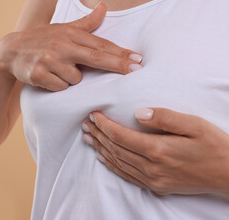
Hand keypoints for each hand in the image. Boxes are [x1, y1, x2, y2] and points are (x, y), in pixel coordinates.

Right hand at [0, 2, 142, 91]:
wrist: (11, 51)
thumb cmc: (42, 40)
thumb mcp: (63, 29)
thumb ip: (86, 23)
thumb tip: (103, 6)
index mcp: (70, 34)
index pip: (100, 44)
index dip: (120, 53)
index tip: (137, 60)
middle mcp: (61, 45)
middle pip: (96, 58)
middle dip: (117, 65)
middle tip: (135, 71)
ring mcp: (50, 60)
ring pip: (76, 78)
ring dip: (71, 78)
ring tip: (59, 70)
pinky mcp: (39, 74)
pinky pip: (60, 87)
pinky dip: (58, 85)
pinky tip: (49, 77)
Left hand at [81, 107, 228, 195]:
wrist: (228, 174)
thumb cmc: (213, 145)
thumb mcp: (194, 125)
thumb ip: (165, 117)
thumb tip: (138, 113)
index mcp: (158, 150)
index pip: (120, 136)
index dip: (104, 125)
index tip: (93, 115)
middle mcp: (151, 167)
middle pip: (115, 149)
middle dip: (98, 135)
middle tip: (85, 124)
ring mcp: (152, 179)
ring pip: (118, 162)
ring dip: (100, 149)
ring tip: (88, 137)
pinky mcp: (156, 185)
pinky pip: (127, 175)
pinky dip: (112, 165)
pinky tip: (103, 158)